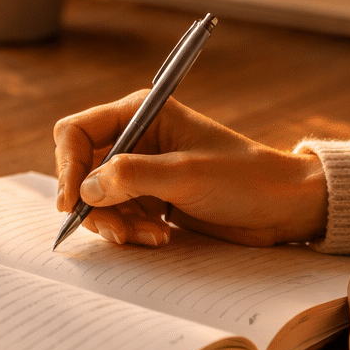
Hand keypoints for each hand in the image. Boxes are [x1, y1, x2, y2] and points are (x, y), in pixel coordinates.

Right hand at [52, 92, 327, 246]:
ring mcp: (141, 170)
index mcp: (140, 113)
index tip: (72, 202)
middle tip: (116, 232)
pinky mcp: (150, 198)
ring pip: (98, 200)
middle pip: (82, 171)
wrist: (282, 206)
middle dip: (93, 204)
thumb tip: (85, 188)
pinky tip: (160, 237)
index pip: (77, 132)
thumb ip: (132, 177)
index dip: (68, 166)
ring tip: (149, 236)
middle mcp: (135, 138)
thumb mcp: (187, 175)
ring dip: (115, 223)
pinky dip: (130, 231)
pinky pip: (119, 216)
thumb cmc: (244, 178)